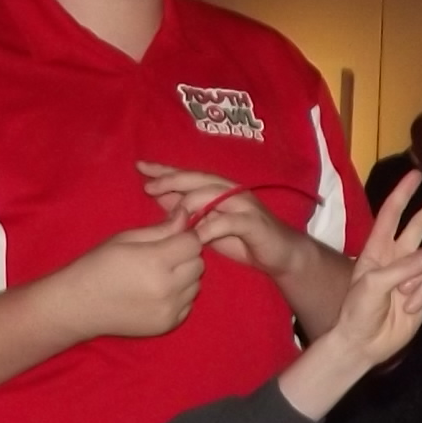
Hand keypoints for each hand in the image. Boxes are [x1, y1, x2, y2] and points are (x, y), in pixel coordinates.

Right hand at [57, 222, 204, 339]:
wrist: (79, 305)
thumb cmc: (98, 266)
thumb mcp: (126, 239)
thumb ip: (161, 229)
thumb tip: (185, 214)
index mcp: (156, 262)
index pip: (193, 243)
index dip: (184, 237)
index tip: (170, 238)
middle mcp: (168, 288)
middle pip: (198, 264)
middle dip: (185, 256)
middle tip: (162, 256)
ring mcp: (169, 309)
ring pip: (196, 285)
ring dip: (184, 277)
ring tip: (157, 276)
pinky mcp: (168, 325)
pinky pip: (188, 304)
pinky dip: (179, 296)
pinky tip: (156, 293)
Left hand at [138, 161, 303, 274]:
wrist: (281, 255)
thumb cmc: (244, 240)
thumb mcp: (210, 226)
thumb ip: (189, 213)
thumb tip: (161, 199)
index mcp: (218, 189)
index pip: (188, 175)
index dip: (165, 170)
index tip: (140, 167)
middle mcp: (230, 190)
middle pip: (197, 179)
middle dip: (172, 180)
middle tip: (149, 186)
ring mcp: (243, 205)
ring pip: (211, 195)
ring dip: (189, 204)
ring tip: (170, 214)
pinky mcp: (253, 223)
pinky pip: (227, 221)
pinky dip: (210, 228)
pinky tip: (195, 236)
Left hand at [320, 175, 421, 369]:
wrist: (365, 343)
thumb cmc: (359, 311)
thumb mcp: (373, 285)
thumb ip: (402, 268)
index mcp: (377, 249)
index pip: (391, 215)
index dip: (403, 194)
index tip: (416, 175)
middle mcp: (396, 257)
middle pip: (418, 225)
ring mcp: (412, 275)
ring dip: (420, 277)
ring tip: (403, 296)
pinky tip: (408, 309)